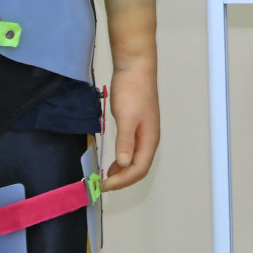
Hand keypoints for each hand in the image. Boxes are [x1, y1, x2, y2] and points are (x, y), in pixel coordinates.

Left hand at [102, 61, 158, 190]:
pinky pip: (132, 150)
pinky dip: (123, 159)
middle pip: (139, 167)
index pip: (139, 169)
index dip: (123, 181)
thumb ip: (126, 142)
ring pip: (136, 160)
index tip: (105, 185)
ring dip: (122, 171)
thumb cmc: (132, 92)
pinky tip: (114, 160)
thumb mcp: (126, 118)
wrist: (135, 68)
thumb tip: (123, 164)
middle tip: (103, 184)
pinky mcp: (137, 126)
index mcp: (149, 139)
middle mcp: (149, 139)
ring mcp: (145, 132)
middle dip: (123, 179)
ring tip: (106, 176)